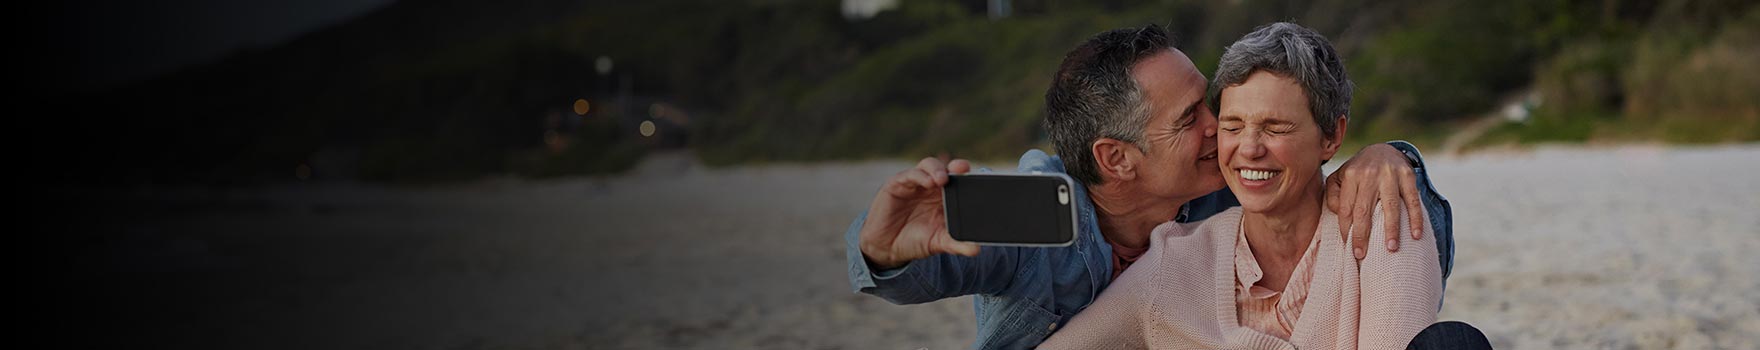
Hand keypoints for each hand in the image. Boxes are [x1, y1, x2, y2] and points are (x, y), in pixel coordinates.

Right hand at [858, 157, 981, 269]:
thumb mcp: (938, 243)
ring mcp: (915, 183)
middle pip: (946, 168)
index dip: (968, 176)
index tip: (979, 177)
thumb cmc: (914, 241)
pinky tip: (927, 182)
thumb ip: (956, 244)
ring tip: (942, 179)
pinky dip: (919, 176)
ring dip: (937, 169)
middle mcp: (932, 187)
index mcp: (946, 198)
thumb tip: (976, 249)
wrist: (886, 247)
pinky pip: (909, 175)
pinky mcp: (897, 184)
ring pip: (929, 166)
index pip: (960, 181)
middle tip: (962, 169)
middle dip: (956, 166)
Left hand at [1325, 143, 1424, 259]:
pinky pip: (1412, 200)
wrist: (1383, 150)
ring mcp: (1390, 174)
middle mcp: (1369, 174)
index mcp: (1350, 175)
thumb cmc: (1358, 172)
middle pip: (1364, 209)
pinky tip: (1416, 235)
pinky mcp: (1408, 175)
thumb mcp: (1339, 177)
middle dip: (1362, 234)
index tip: (1348, 246)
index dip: (1346, 228)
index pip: (1346, 207)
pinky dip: (1415, 218)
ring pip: (1389, 206)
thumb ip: (1332, 194)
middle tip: (1361, 254)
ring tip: (1390, 248)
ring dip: (1391, 229)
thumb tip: (1336, 213)